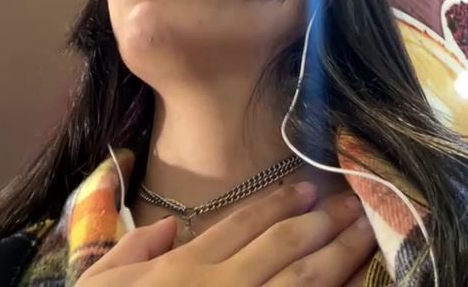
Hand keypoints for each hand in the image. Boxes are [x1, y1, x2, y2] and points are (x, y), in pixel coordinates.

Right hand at [74, 182, 376, 285]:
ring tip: (366, 233)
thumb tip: (169, 229)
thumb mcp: (101, 284)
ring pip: (303, 282)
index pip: (243, 224)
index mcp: (187, 269)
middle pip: (284, 247)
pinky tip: (353, 284)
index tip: (309, 189)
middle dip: (324, 222)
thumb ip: (135, 250)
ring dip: (339, 254)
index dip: (279, 203)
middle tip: (355, 202)